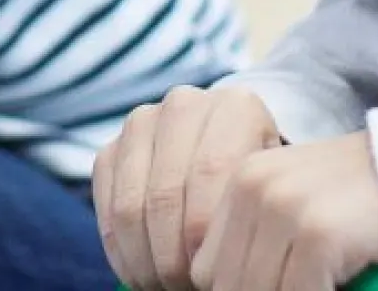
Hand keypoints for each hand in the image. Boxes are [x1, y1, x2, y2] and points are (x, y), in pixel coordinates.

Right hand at [93, 80, 283, 286]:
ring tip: (165, 286)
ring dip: (145, 259)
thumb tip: (221, 265)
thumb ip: (252, 212)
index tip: (211, 272)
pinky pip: (107, 209)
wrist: (231, 165)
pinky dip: (122, 252)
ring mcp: (141, 124)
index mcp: (234, 106)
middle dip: (173, 254)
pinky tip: (142, 275)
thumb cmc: (257, 189)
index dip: (206, 230)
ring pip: (132, 205)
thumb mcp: (269, 194)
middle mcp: (184, 105)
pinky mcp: (110, 150)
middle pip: (166, 192)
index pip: (212, 169)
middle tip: (184, 287)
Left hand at [193, 132, 377, 290]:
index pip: (206, 269)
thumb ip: (259, 243)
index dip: (235, 289)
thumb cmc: (364, 200)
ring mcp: (284, 208)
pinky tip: (339, 288)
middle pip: (226, 285)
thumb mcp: (297, 207)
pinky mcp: (318, 233)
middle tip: (300, 287)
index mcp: (239, 181)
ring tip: (318, 286)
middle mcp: (254, 189)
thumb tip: (228, 286)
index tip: (275, 286)